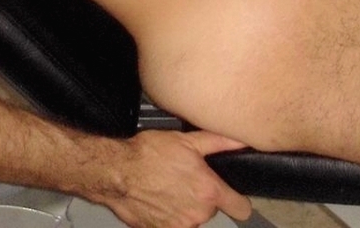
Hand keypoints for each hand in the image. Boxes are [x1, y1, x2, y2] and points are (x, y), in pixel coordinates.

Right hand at [101, 130, 250, 227]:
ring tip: (168, 187)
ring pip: (191, 218)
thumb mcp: (187, 141)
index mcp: (209, 191)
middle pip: (211, 210)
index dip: (237, 201)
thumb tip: (242, 140)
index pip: (242, 209)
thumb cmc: (149, 154)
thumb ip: (219, 143)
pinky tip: (157, 199)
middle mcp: (198, 214)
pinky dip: (167, 215)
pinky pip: (172, 225)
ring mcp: (180, 226)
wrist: (117, 171)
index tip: (231, 197)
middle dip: (201, 197)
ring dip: (184, 207)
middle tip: (185, 179)